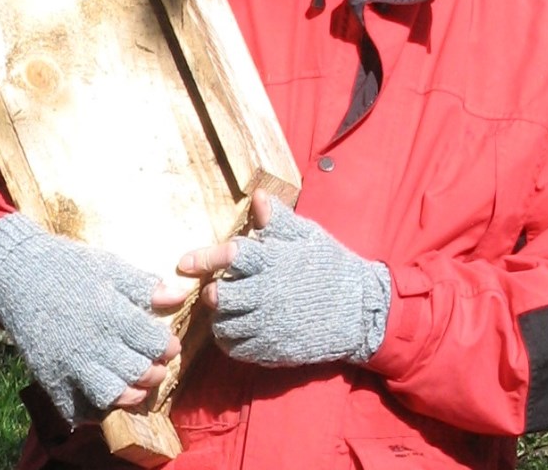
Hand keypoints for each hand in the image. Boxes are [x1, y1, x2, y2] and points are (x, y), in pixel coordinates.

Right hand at [0, 213, 179, 424]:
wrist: (17, 276)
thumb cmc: (68, 268)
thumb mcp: (108, 267)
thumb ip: (143, 286)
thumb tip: (178, 296)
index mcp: (109, 314)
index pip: (152, 343)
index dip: (166, 347)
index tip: (167, 345)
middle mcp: (90, 344)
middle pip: (137, 373)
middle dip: (154, 372)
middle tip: (154, 365)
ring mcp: (69, 366)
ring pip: (111, 396)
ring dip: (130, 394)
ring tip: (134, 384)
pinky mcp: (50, 380)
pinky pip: (78, 409)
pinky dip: (95, 410)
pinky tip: (104, 395)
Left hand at [161, 193, 390, 366]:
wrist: (362, 311)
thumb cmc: (333, 267)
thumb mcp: (309, 237)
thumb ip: (279, 221)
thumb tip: (258, 197)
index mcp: (274, 262)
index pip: (231, 256)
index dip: (204, 258)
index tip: (185, 263)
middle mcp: (268, 294)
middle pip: (221, 297)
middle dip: (214, 293)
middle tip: (218, 291)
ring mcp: (271, 325)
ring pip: (225, 326)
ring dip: (221, 319)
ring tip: (230, 312)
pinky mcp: (275, 350)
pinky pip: (239, 350)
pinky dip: (233, 342)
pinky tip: (241, 332)